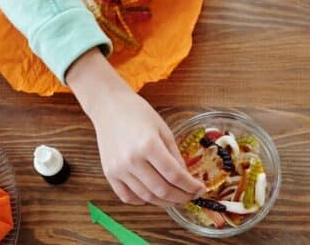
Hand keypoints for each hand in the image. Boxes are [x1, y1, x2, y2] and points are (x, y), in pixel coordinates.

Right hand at [67, 48, 205, 205]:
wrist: (109, 107)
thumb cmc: (138, 113)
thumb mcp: (163, 130)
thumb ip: (175, 155)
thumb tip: (185, 177)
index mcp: (149, 145)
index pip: (174, 175)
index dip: (190, 186)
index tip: (200, 189)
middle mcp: (132, 160)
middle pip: (162, 189)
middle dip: (181, 197)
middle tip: (191, 196)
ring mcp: (119, 169)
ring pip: (146, 196)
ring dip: (164, 202)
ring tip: (176, 198)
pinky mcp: (109, 173)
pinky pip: (127, 196)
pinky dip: (142, 200)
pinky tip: (153, 196)